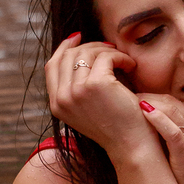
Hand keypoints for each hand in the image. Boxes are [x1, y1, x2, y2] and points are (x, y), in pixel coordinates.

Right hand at [46, 33, 147, 158]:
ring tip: (123, 60)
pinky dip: (120, 57)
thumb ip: (75, 87)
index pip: (52, 65)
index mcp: (56, 104)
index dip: (64, 47)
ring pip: (87, 53)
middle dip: (91, 47)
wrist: (131, 146)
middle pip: (69, 55)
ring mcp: (77, 91)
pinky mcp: (96, 85)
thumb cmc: (115, 126)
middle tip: (110, 49)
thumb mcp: (86, 108)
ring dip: (108, 51)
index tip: (79, 37)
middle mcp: (62, 98)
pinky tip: (131, 66)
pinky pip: (106, 57)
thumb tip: (75, 51)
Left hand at [136, 97, 183, 183]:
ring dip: (149, 104)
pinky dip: (158, 120)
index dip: (155, 97)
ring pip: (172, 112)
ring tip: (128, 103)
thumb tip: (153, 121)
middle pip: (173, 103)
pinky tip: (143, 112)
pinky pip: (173, 132)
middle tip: (127, 98)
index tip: (136, 99)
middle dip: (148, 97)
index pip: (178, 102)